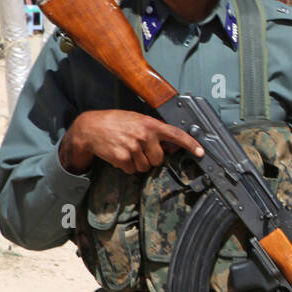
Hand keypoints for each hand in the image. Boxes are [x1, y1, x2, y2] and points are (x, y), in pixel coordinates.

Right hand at [58, 109, 203, 174]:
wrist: (91, 127)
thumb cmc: (117, 123)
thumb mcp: (138, 120)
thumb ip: (156, 131)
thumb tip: (173, 147)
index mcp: (151, 124)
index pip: (176, 134)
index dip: (190, 144)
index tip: (201, 152)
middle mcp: (144, 135)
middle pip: (159, 159)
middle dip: (150, 157)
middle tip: (138, 148)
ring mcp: (133, 147)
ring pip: (146, 167)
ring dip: (138, 163)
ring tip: (127, 150)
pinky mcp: (122, 158)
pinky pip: (133, 171)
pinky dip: (127, 167)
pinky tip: (120, 155)